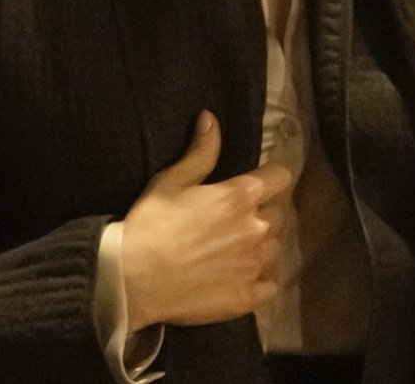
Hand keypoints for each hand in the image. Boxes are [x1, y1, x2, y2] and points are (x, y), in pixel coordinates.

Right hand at [120, 111, 289, 328]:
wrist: (133, 280)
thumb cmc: (150, 225)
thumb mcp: (171, 181)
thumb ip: (200, 152)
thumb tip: (211, 118)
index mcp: (241, 196)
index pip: (282, 177)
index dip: (271, 178)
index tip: (257, 184)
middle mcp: (256, 228)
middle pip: (279, 214)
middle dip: (263, 213)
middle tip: (238, 220)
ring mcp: (255, 265)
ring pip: (275, 248)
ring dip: (262, 246)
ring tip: (237, 250)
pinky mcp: (249, 296)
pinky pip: (270, 285)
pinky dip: (260, 281)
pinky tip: (239, 277)